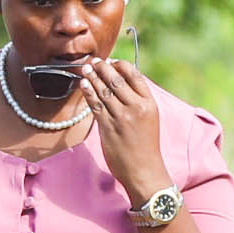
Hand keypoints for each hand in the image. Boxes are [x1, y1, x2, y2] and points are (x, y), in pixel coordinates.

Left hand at [77, 57, 172, 204]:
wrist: (144, 170)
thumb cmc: (146, 146)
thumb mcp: (150, 119)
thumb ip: (138, 102)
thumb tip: (122, 84)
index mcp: (149, 104)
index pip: (134, 76)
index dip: (121, 66)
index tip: (112, 62)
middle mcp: (136, 108)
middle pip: (116, 80)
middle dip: (103, 68)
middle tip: (94, 62)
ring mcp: (121, 117)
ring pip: (104, 90)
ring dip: (92, 77)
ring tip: (86, 69)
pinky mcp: (107, 127)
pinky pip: (95, 105)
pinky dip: (88, 92)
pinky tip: (83, 85)